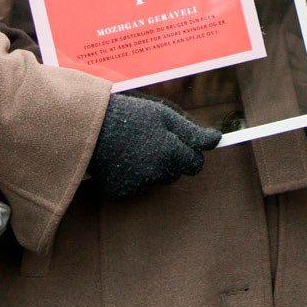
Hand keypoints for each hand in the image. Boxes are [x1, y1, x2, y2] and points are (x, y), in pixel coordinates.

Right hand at [88, 93, 222, 198]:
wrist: (89, 126)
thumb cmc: (130, 115)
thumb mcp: (163, 115)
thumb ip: (192, 131)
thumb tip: (218, 140)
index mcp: (170, 152)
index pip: (196, 164)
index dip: (189, 152)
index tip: (178, 142)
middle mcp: (156, 173)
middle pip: (176, 173)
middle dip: (170, 160)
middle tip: (151, 140)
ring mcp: (137, 185)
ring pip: (156, 180)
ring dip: (152, 167)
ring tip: (133, 147)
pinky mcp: (120, 192)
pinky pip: (136, 186)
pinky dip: (132, 175)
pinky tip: (121, 158)